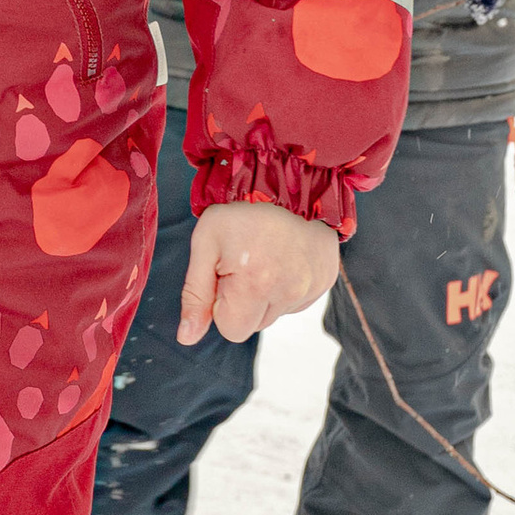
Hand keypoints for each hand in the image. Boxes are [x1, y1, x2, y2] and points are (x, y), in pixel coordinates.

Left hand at [176, 202, 338, 346]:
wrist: (286, 176)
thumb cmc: (236, 210)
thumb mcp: (205, 246)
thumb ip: (196, 295)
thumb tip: (187, 339)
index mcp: (255, 285)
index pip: (232, 330)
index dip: (221, 305)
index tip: (223, 273)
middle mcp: (290, 292)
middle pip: (255, 323)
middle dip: (243, 300)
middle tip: (243, 259)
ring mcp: (313, 286)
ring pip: (277, 312)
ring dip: (266, 293)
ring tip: (263, 253)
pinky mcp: (327, 279)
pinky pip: (298, 299)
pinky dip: (287, 284)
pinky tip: (282, 254)